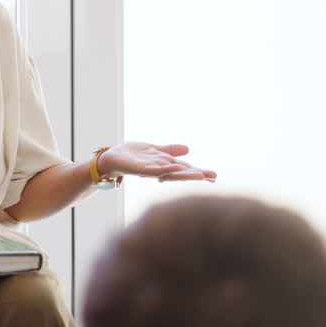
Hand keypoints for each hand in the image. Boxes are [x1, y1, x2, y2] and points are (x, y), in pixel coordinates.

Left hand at [98, 142, 216, 182]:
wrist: (110, 159)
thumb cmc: (131, 157)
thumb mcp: (154, 150)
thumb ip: (169, 150)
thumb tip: (188, 149)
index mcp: (164, 166)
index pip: (185, 169)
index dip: (199, 172)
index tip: (214, 176)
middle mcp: (159, 170)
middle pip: (181, 173)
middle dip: (197, 174)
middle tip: (213, 177)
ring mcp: (150, 171)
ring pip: (170, 172)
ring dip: (184, 173)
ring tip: (199, 174)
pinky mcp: (138, 170)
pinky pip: (152, 170)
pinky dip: (162, 169)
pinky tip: (171, 167)